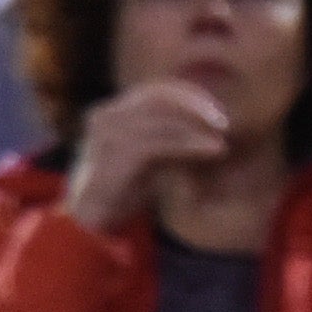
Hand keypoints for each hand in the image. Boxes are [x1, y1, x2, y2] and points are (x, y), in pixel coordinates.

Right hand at [65, 74, 240, 233]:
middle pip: (160, 97)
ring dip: (197, 129)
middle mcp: (109, 115)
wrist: (88, 220)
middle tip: (222, 123)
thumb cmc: (121, 188)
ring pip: (163, 120)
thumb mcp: (147, 155)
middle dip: (196, 107)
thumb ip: (169, 136)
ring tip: (220, 143)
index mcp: (114, 111)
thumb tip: (207, 126)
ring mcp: (110, 134)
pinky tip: (211, 151)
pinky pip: (162, 143)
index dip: (188, 96)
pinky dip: (191, 144)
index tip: (215, 111)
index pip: (156, 91)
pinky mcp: (117, 155)